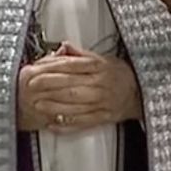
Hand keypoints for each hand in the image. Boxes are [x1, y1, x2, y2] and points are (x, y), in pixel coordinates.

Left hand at [18, 43, 142, 132]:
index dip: (50, 68)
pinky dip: (66, 124)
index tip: (35, 70)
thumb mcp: (103, 58)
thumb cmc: (120, 75)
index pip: (70, 66)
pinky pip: (82, 122)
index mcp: (98, 67)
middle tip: (30, 87)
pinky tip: (52, 123)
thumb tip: (62, 47)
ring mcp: (101, 102)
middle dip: (47, 86)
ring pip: (73, 105)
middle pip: (69, 86)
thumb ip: (80, 53)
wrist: (140, 93)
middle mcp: (99, 84)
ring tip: (37, 105)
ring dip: (53, 106)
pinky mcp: (103, 117)